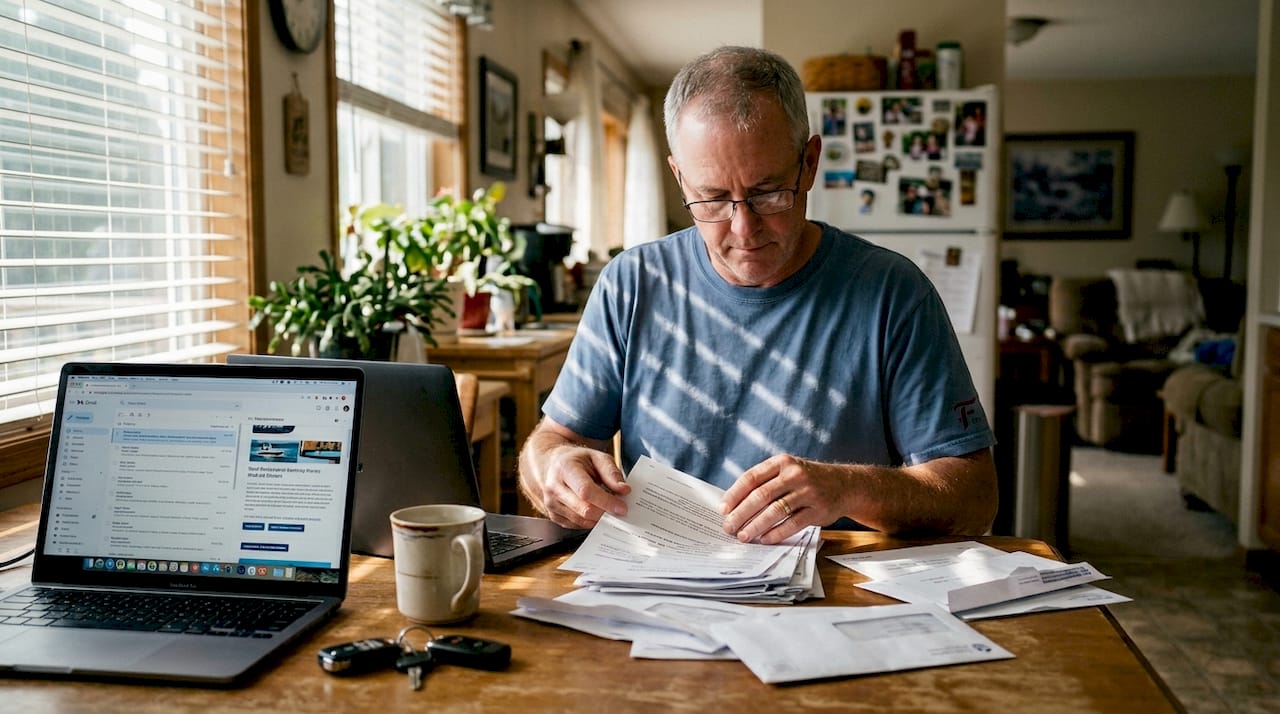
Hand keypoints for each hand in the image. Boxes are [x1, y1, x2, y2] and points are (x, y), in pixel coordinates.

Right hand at [528, 444, 629, 528]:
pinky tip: (595, 511)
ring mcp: (551, 503)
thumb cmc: (577, 461)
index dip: (606, 501)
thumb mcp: (597, 457)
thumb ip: (611, 473)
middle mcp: (554, 487)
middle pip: (583, 510)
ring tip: (607, 509)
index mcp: (565, 468)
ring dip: (598, 519)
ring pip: (580, 520)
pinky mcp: (553, 515)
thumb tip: (624, 490)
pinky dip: (589, 521)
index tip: (622, 507)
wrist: (555, 464)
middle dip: (605, 513)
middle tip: (619, 510)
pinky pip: (576, 525)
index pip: (586, 491)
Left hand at [719, 454, 847, 543]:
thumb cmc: (807, 480)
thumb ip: (765, 482)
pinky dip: (776, 533)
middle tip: (729, 527)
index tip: (722, 509)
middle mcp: (794, 474)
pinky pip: (792, 524)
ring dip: (756, 526)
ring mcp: (807, 492)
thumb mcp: (787, 471)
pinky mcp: (817, 510)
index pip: (751, 478)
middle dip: (741, 514)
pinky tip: (765, 539)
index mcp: (781, 462)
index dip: (734, 494)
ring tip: (743, 536)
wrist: (844, 484)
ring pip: (775, 511)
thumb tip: (734, 505)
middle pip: (760, 496)